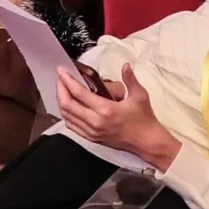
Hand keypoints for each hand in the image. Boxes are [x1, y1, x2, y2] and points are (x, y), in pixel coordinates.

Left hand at [55, 64, 181, 170]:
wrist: (148, 143)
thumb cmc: (144, 119)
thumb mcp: (140, 96)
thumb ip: (131, 79)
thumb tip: (125, 65)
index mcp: (106, 110)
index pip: (79, 93)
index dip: (67, 80)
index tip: (61, 71)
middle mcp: (96, 122)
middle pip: (67, 104)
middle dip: (60, 88)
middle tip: (60, 78)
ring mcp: (92, 132)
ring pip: (66, 116)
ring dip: (61, 101)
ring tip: (63, 89)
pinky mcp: (92, 138)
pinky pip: (72, 126)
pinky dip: (66, 114)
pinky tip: (69, 105)